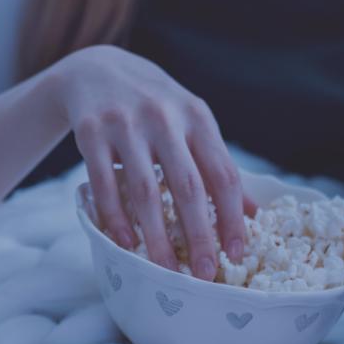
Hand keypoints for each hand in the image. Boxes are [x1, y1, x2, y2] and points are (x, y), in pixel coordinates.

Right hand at [47, 45, 248, 278]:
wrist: (97, 69)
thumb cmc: (156, 106)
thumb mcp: (191, 123)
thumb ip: (217, 163)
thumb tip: (253, 212)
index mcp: (198, 118)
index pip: (224, 174)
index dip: (234, 216)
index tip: (238, 252)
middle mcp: (165, 119)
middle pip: (189, 187)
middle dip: (200, 235)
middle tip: (204, 274)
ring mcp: (126, 125)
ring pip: (145, 191)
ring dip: (156, 237)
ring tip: (165, 270)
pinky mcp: (91, 132)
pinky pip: (104, 184)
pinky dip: (115, 218)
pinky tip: (125, 244)